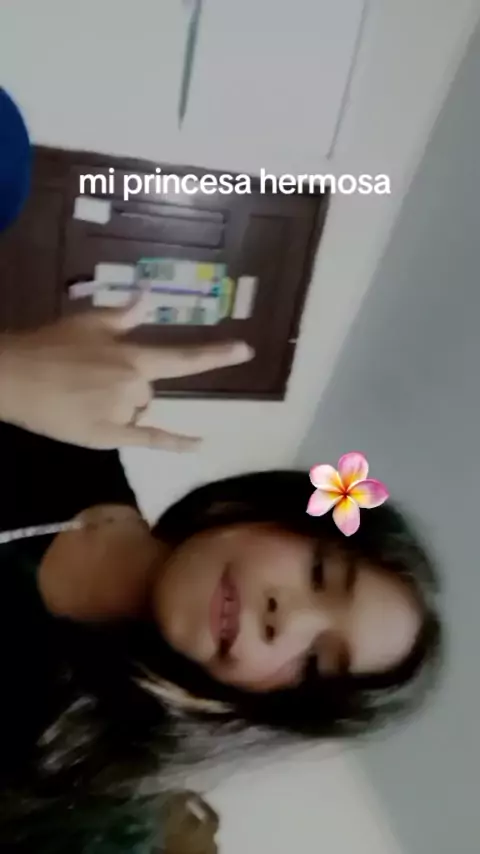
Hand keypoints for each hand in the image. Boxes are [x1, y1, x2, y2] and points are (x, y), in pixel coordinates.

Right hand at [0, 293, 253, 449]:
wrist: (13, 376)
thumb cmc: (49, 346)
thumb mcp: (88, 322)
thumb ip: (123, 315)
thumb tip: (149, 297)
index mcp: (132, 356)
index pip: (182, 357)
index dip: (216, 354)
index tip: (246, 350)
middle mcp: (134, 385)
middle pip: (148, 389)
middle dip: (126, 384)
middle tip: (88, 378)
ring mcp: (122, 412)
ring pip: (137, 410)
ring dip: (120, 405)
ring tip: (81, 396)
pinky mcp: (108, 436)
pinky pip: (149, 439)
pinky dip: (177, 442)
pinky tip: (202, 444)